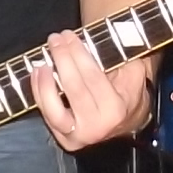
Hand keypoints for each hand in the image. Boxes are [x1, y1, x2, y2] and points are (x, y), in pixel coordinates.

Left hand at [30, 29, 150, 150]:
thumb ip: (124, 56)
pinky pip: (47, 116)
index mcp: (115, 110)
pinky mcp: (64, 139)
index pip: (92, 78)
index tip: (69, 36)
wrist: (125, 124)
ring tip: (42, 62)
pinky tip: (37, 75)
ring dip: (44, 83)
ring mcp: (78, 137)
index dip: (78, 55)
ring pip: (54, 111)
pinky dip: (39, 95)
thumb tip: (111, 32)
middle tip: (55, 40)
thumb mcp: (134, 73)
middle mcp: (96, 127)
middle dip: (62, 61)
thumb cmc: (128, 94)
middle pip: (73, 90)